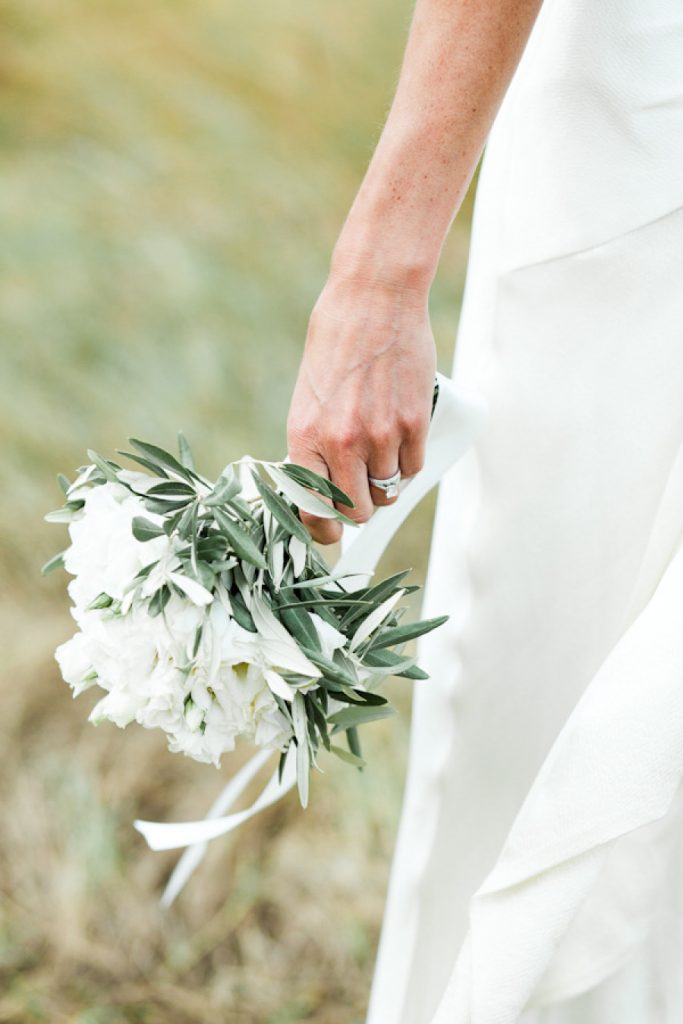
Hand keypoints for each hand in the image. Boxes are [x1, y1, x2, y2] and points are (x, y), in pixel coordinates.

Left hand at [286, 266, 435, 543]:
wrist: (373, 300)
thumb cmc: (335, 345)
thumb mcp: (308, 398)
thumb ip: (315, 445)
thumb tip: (325, 489)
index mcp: (306, 437)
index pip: (312, 510)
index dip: (323, 530)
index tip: (330, 531)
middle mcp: (342, 442)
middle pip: (358, 511)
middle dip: (359, 508)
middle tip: (361, 490)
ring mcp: (382, 435)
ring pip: (388, 491)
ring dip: (386, 481)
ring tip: (380, 449)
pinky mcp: (414, 423)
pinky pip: (413, 467)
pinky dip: (408, 461)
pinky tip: (400, 435)